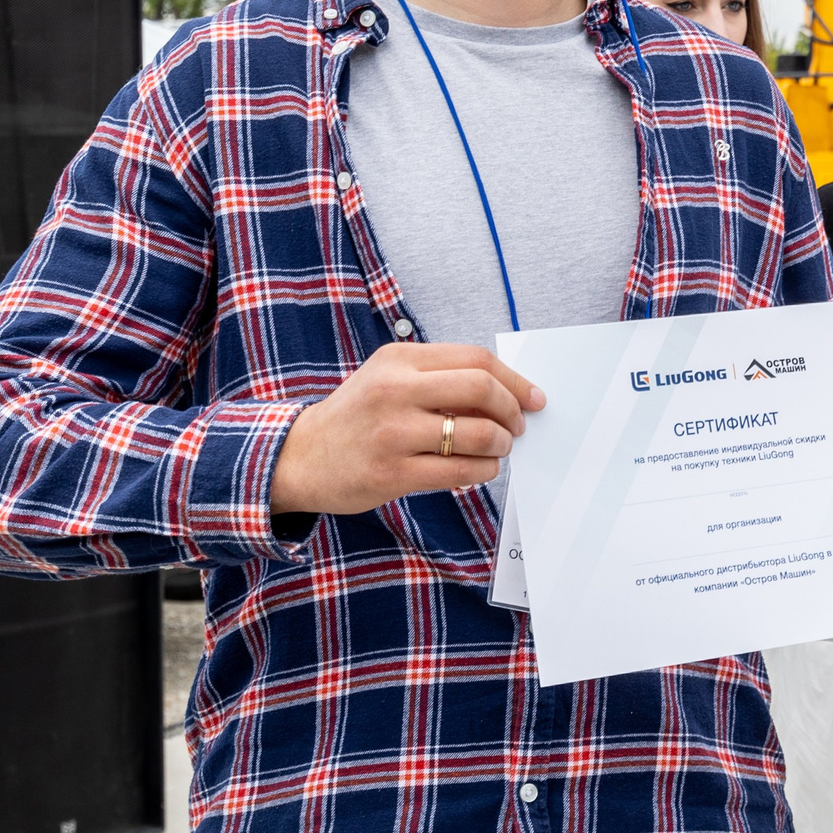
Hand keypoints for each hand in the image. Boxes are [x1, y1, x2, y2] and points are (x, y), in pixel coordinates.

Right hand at [271, 342, 543, 514]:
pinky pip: (459, 471)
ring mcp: (393, 432)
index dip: (514, 380)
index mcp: (399, 359)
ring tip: (497, 448)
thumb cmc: (357, 416)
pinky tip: (480, 469)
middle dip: (511, 409)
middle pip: (481, 387)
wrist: (300, 457)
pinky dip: (482, 470)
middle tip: (517, 425)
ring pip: (475, 433)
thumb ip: (439, 378)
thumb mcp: (389, 379)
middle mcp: (395, 390)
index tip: (532, 397)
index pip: (475, 359)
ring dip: (500, 443)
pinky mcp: (392, 473)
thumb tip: (506, 393)